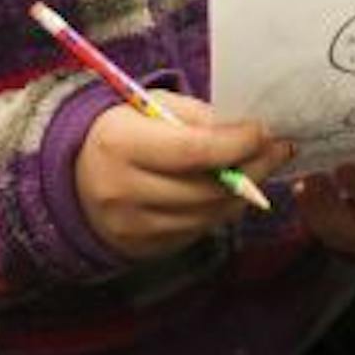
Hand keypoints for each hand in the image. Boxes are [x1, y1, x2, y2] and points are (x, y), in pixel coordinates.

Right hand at [75, 92, 292, 261]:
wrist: (77, 175)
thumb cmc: (125, 131)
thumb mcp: (153, 107)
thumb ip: (200, 118)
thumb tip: (251, 134)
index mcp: (120, 144)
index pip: (192, 151)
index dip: (236, 144)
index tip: (264, 131)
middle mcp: (121, 190)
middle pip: (205, 189)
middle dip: (252, 168)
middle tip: (278, 150)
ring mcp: (130, 225)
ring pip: (207, 215)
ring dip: (242, 193)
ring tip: (259, 168)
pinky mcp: (141, 247)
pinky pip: (197, 232)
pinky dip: (219, 211)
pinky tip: (228, 191)